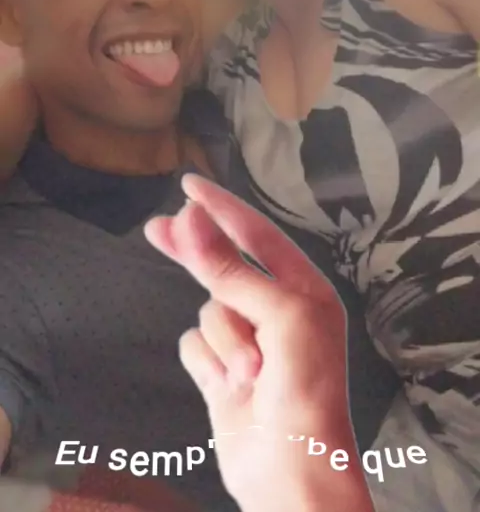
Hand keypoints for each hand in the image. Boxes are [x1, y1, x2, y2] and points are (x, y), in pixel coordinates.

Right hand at [145, 177, 372, 511]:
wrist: (293, 472)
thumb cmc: (305, 388)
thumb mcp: (278, 316)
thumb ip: (230, 269)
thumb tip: (191, 218)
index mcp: (303, 289)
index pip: (256, 234)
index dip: (222, 208)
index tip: (188, 185)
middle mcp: (276, 310)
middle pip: (222, 265)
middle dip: (195, 251)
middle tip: (157, 228)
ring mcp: (247, 341)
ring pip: (208, 311)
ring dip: (225, 340)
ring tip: (250, 373)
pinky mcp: (222, 371)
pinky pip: (195, 345)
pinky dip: (209, 363)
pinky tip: (229, 386)